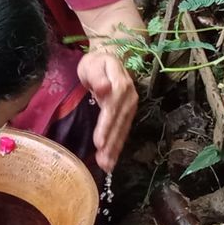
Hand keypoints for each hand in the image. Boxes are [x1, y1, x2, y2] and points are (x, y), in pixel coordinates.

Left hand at [77, 50, 137, 171]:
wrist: (110, 58)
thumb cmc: (96, 63)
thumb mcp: (93, 65)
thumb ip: (97, 77)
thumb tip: (105, 88)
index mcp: (120, 84)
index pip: (112, 108)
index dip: (106, 125)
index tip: (99, 142)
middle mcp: (129, 97)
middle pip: (120, 123)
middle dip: (111, 144)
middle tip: (103, 163)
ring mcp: (130, 106)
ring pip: (123, 130)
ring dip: (115, 149)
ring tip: (107, 166)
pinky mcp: (127, 113)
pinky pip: (123, 131)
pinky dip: (117, 146)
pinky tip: (111, 160)